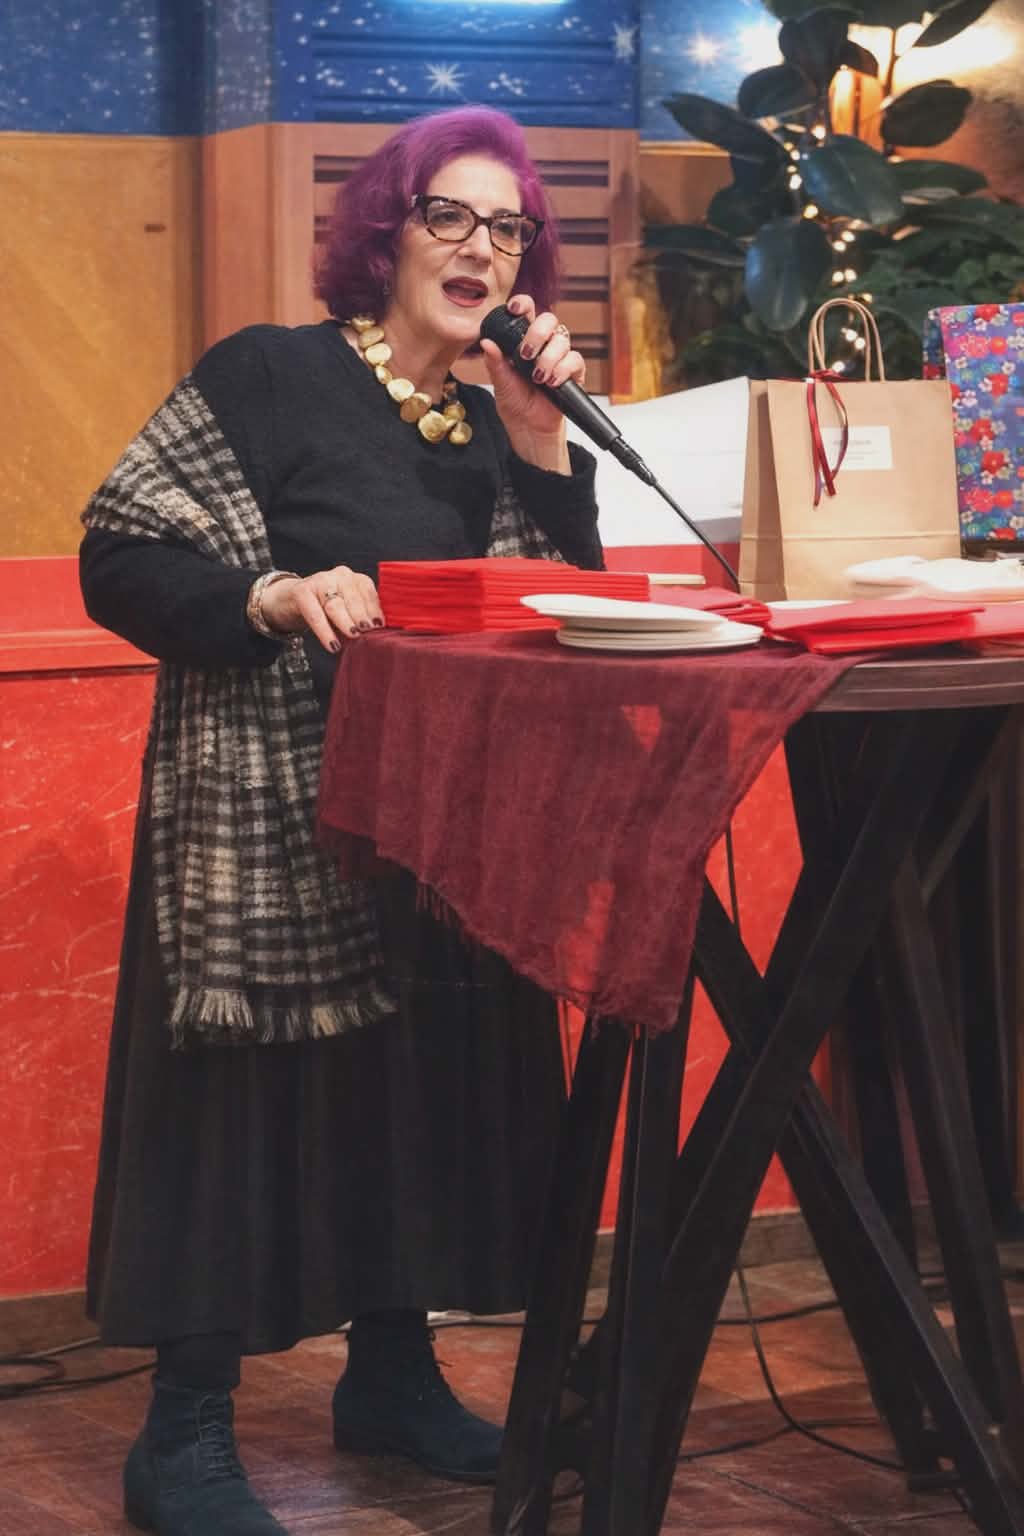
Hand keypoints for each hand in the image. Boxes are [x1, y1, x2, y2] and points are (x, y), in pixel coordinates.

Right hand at [260, 566, 383, 652]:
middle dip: (361, 616)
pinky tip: (332, 645)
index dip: (374, 609)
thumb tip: (375, 635)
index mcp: (355, 579)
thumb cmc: (326, 608)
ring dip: (345, 622)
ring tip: (353, 636)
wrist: (292, 600)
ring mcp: (320, 581)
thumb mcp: (347, 610)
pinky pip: (315, 614)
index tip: (379, 625)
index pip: (368, 592)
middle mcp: (339, 575)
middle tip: (367, 631)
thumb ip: (360, 618)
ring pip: (335, 605)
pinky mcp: (302, 591)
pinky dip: (324, 631)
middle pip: (353, 598)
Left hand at [479, 295, 585, 470]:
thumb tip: (486, 343)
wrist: (530, 429)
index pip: (527, 312)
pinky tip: (551, 382)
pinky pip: (574, 360)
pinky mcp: (573, 373)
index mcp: (524, 340)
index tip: (514, 309)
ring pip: (562, 340)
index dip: (523, 304)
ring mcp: (559, 357)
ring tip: (537, 377)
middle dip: (537, 333)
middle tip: (526, 354)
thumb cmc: (515, 404)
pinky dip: (562, 370)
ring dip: (548, 358)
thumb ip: (495, 363)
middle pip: (549, 319)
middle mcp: (544, 344)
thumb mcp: (500, 383)